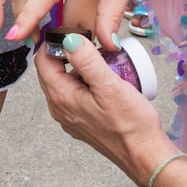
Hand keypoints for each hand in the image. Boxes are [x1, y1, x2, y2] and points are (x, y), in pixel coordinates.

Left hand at [35, 35, 163, 166]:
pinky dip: (84, 82)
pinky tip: (103, 80)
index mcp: (62, 98)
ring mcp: (70, 118)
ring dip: (77, 68)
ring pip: (64, 83)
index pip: (42, 61)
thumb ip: (87, 61)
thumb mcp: (109, 85)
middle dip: (65, 53)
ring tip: (99, 59)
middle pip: (51, 72)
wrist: (144, 154)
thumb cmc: (130, 124)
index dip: (53, 42)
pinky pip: (75, 95)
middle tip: (88, 42)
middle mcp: (60, 109)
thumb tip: (68, 40)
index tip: (72, 32)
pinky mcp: (82, 122)